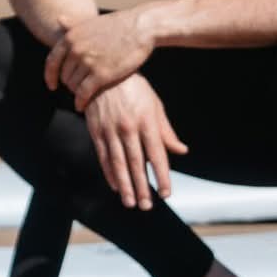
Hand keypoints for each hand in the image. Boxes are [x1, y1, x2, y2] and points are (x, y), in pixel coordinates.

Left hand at [45, 8, 154, 105]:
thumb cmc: (118, 25)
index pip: (52, 61)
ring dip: (76, 93)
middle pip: (64, 75)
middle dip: (69, 84)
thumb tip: (58, 19)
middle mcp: (76, 50)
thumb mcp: (91, 22)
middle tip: (78, 88)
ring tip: (84, 95)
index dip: (50, 76)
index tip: (52, 85)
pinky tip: (82, 106)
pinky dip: (80, 101)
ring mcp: (88, 62)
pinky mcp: (101, 75)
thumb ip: (73, 25)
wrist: (140, 27)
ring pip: (73, 85)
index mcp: (71, 37)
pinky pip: (83, 93)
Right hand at [83, 75, 187, 209]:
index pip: (157, 155)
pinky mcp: (96, 130)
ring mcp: (110, 129)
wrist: (103, 70)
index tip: (166, 193)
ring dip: (125, 185)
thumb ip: (166, 130)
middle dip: (142, 187)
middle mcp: (128, 127)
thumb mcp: (154, 104)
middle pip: (136, 163)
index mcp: (147, 121)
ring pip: (118, 163)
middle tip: (146, 206)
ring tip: (130, 202)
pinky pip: (103, 155)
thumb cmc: (134, 87)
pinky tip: (115, 185)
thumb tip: (181, 150)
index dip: (161, 176)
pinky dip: (109, 172)